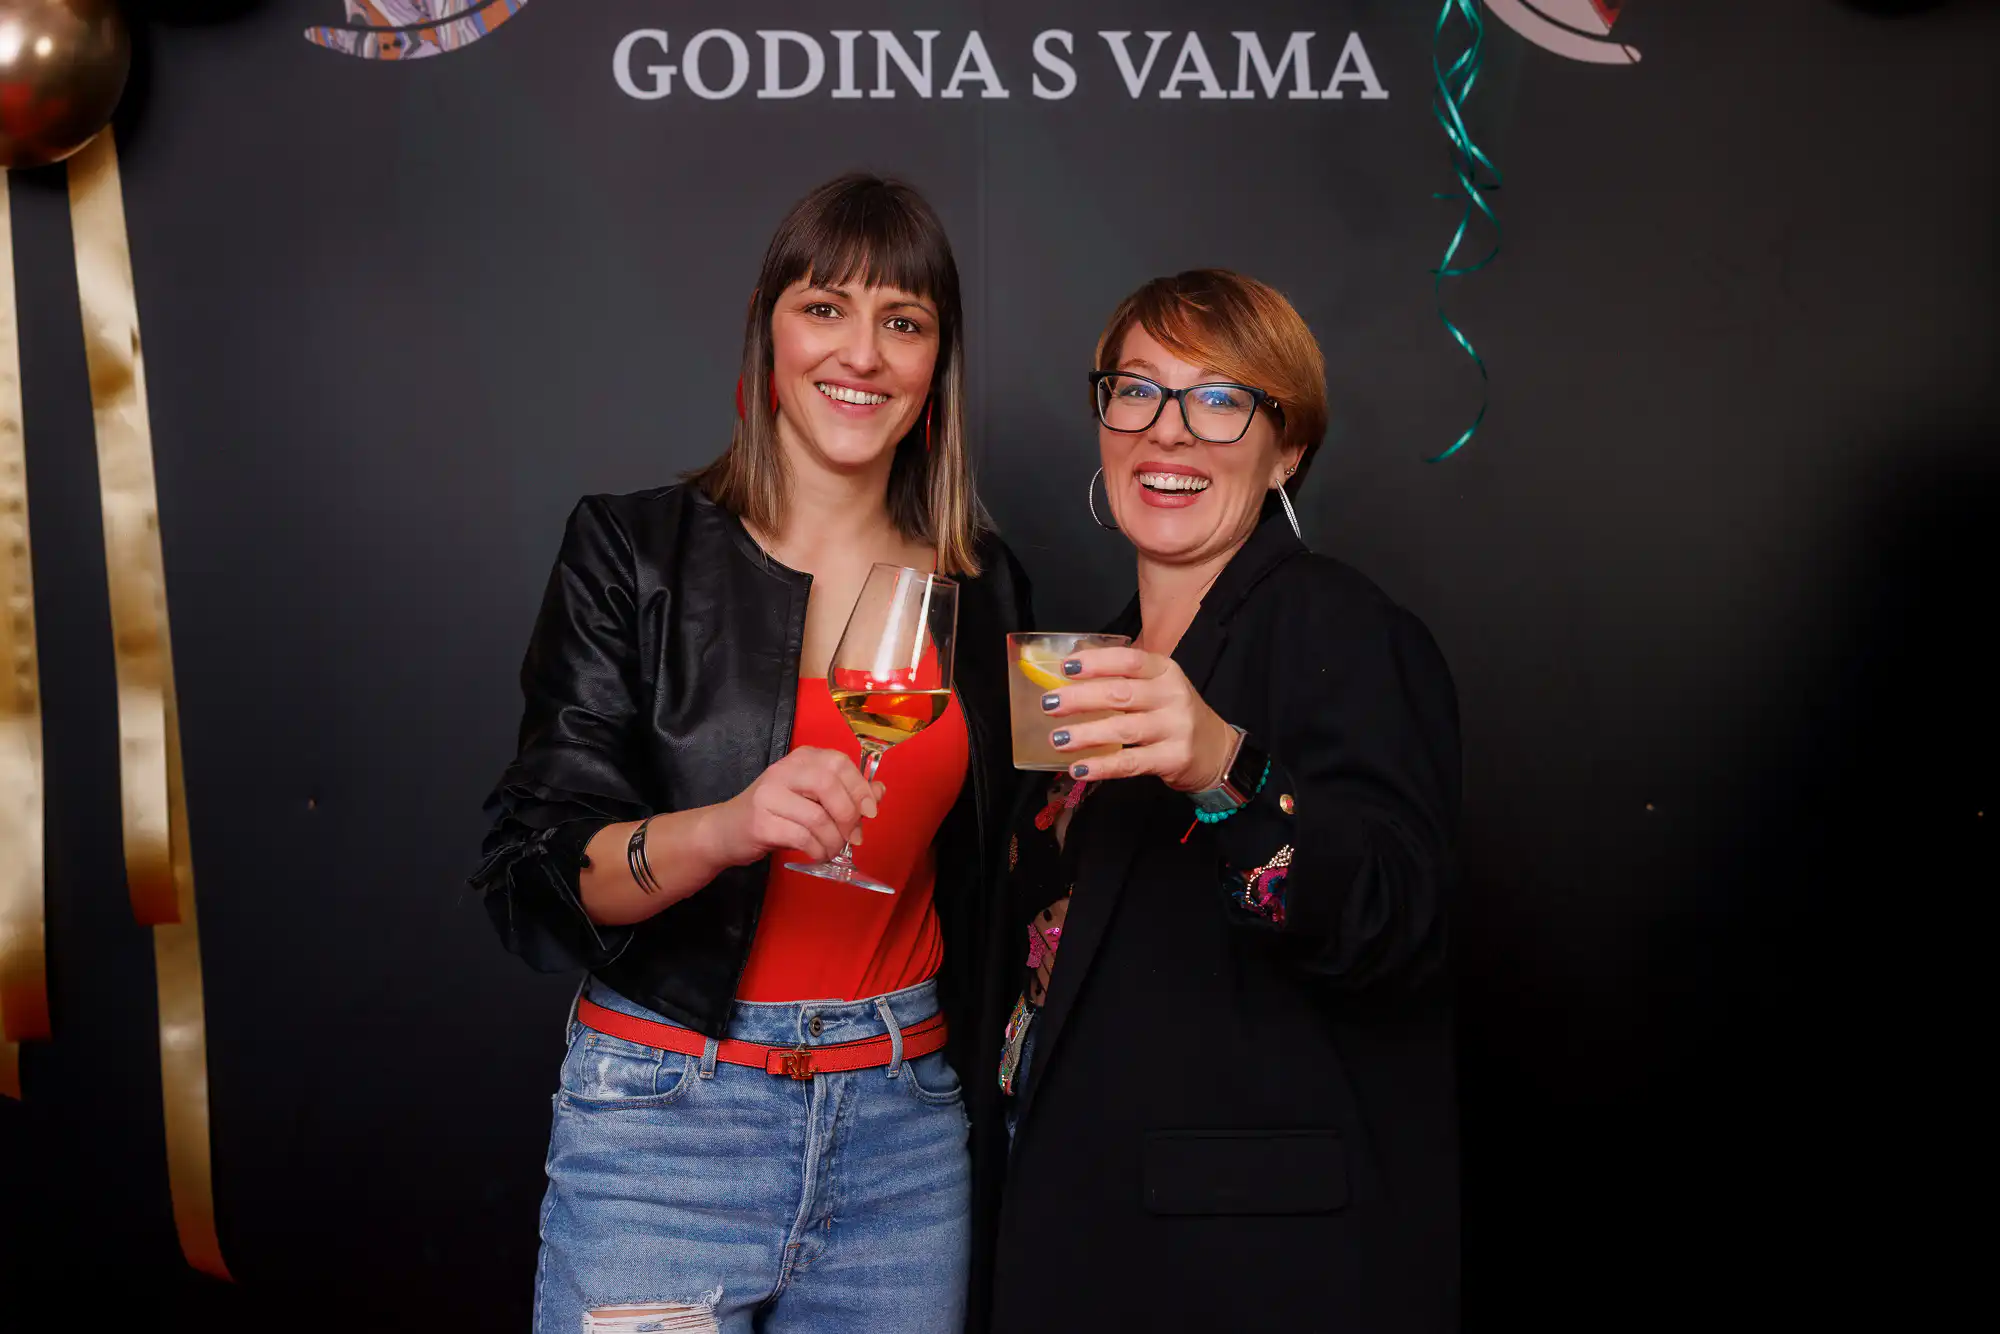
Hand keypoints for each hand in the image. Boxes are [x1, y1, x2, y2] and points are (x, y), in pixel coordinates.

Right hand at [706, 747, 882, 865]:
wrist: (726, 831)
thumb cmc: (775, 813)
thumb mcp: (811, 798)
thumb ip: (845, 793)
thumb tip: (878, 792)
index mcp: (801, 759)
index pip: (839, 763)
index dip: (860, 788)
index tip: (870, 812)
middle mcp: (784, 771)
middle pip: (829, 784)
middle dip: (848, 816)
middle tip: (853, 837)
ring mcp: (769, 795)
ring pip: (817, 816)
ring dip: (833, 841)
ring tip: (832, 850)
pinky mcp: (761, 823)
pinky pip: (802, 838)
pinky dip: (817, 850)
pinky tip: (817, 854)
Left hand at [1039, 647, 1237, 790]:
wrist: (1216, 750)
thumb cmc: (1173, 714)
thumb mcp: (1157, 687)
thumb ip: (1122, 678)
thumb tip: (1070, 671)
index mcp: (1165, 671)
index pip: (1129, 660)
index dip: (1096, 662)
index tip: (1066, 667)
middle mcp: (1172, 696)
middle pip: (1121, 694)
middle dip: (1080, 699)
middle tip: (1050, 705)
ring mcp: (1175, 728)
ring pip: (1123, 729)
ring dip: (1086, 734)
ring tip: (1057, 739)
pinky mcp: (1173, 759)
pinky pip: (1131, 763)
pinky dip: (1102, 766)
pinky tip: (1079, 768)